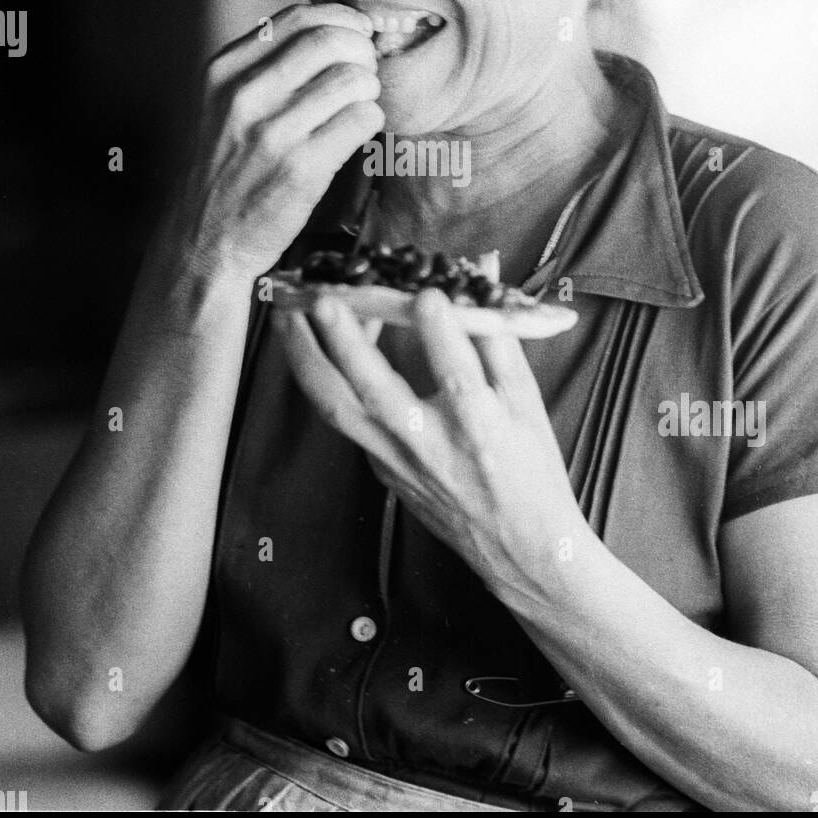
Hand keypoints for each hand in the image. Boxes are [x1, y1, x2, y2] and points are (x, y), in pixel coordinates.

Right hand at [166, 4, 384, 283]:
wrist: (205, 239)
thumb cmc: (228, 168)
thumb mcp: (224, 104)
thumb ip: (266, 66)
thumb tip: (334, 31)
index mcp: (225, 70)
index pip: (298, 18)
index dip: (341, 20)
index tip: (359, 33)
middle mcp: (244, 95)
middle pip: (331, 41)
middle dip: (363, 52)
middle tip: (366, 73)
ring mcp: (273, 133)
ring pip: (354, 80)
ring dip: (369, 91)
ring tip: (357, 108)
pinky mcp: (302, 169)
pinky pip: (362, 120)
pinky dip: (371, 122)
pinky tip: (355, 134)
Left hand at [275, 289, 583, 601]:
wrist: (518, 548)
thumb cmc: (530, 468)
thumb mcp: (528, 401)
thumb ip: (499, 333)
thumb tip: (484, 269)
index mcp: (481, 428)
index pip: (457, 374)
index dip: (440, 331)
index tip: (425, 291)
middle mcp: (431, 445)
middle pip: (375, 392)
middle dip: (344, 341)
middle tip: (323, 295)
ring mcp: (396, 460)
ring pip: (336, 407)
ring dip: (305, 357)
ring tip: (287, 311)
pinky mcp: (378, 467)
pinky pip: (340, 417)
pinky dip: (321, 374)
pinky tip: (315, 338)